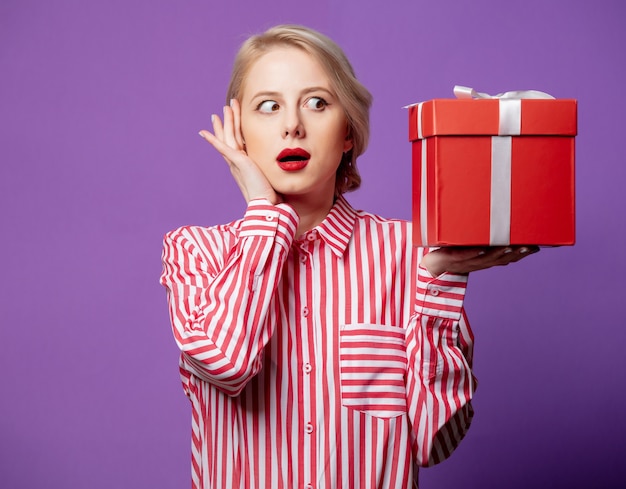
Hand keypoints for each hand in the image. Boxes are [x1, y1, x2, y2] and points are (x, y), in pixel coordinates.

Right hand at [198, 99, 279, 203]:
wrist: (266, 204)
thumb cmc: (270, 195)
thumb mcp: (270, 176)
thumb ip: (270, 169)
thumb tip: (282, 165)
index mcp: (244, 164)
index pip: (238, 142)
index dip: (236, 129)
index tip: (233, 118)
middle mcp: (237, 162)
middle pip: (231, 136)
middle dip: (229, 120)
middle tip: (226, 106)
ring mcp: (236, 162)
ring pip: (228, 137)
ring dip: (226, 121)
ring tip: (225, 107)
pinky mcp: (238, 162)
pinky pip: (222, 147)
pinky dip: (212, 140)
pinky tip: (204, 133)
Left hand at [420, 246, 539, 277]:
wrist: (431, 265)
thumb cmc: (454, 254)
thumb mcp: (472, 246)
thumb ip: (485, 239)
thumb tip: (500, 224)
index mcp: (485, 260)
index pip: (507, 258)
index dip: (521, 254)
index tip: (536, 247)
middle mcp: (478, 262)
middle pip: (499, 259)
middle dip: (515, 253)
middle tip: (529, 246)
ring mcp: (464, 262)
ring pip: (484, 258)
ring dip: (498, 253)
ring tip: (510, 246)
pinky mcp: (451, 259)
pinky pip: (463, 256)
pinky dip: (473, 253)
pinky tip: (481, 248)